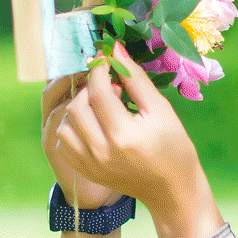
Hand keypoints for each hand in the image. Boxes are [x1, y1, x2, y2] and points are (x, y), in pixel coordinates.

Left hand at [48, 44, 223, 237]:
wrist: (171, 189)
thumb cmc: (173, 146)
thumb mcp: (161, 109)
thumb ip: (135, 79)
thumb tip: (114, 49)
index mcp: (123, 134)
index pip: (98, 90)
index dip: (100, 68)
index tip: (107, 59)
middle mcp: (101, 151)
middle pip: (76, 105)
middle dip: (89, 87)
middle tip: (108, 85)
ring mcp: (90, 164)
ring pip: (66, 123)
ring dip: (79, 107)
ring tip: (100, 106)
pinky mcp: (85, 170)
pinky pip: (63, 142)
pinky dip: (72, 128)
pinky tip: (92, 124)